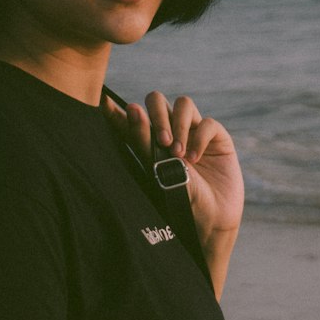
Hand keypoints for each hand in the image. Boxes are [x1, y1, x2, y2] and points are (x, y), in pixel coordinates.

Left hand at [104, 91, 244, 245]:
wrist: (210, 219)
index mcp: (149, 140)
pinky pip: (207, 123)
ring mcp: (193, 131)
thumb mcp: (157, 170)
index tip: (103, 101)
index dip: (115, 108)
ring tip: (178, 153)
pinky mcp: (215, 136)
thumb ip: (143, 140)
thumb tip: (133, 108)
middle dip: (157, 114)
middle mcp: (170, 130)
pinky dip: (199, 139)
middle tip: (162, 141)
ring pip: (183, 104)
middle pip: (157, 100)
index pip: (130, 117)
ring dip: (179, 125)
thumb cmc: (180, 199)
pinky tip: (195, 159)